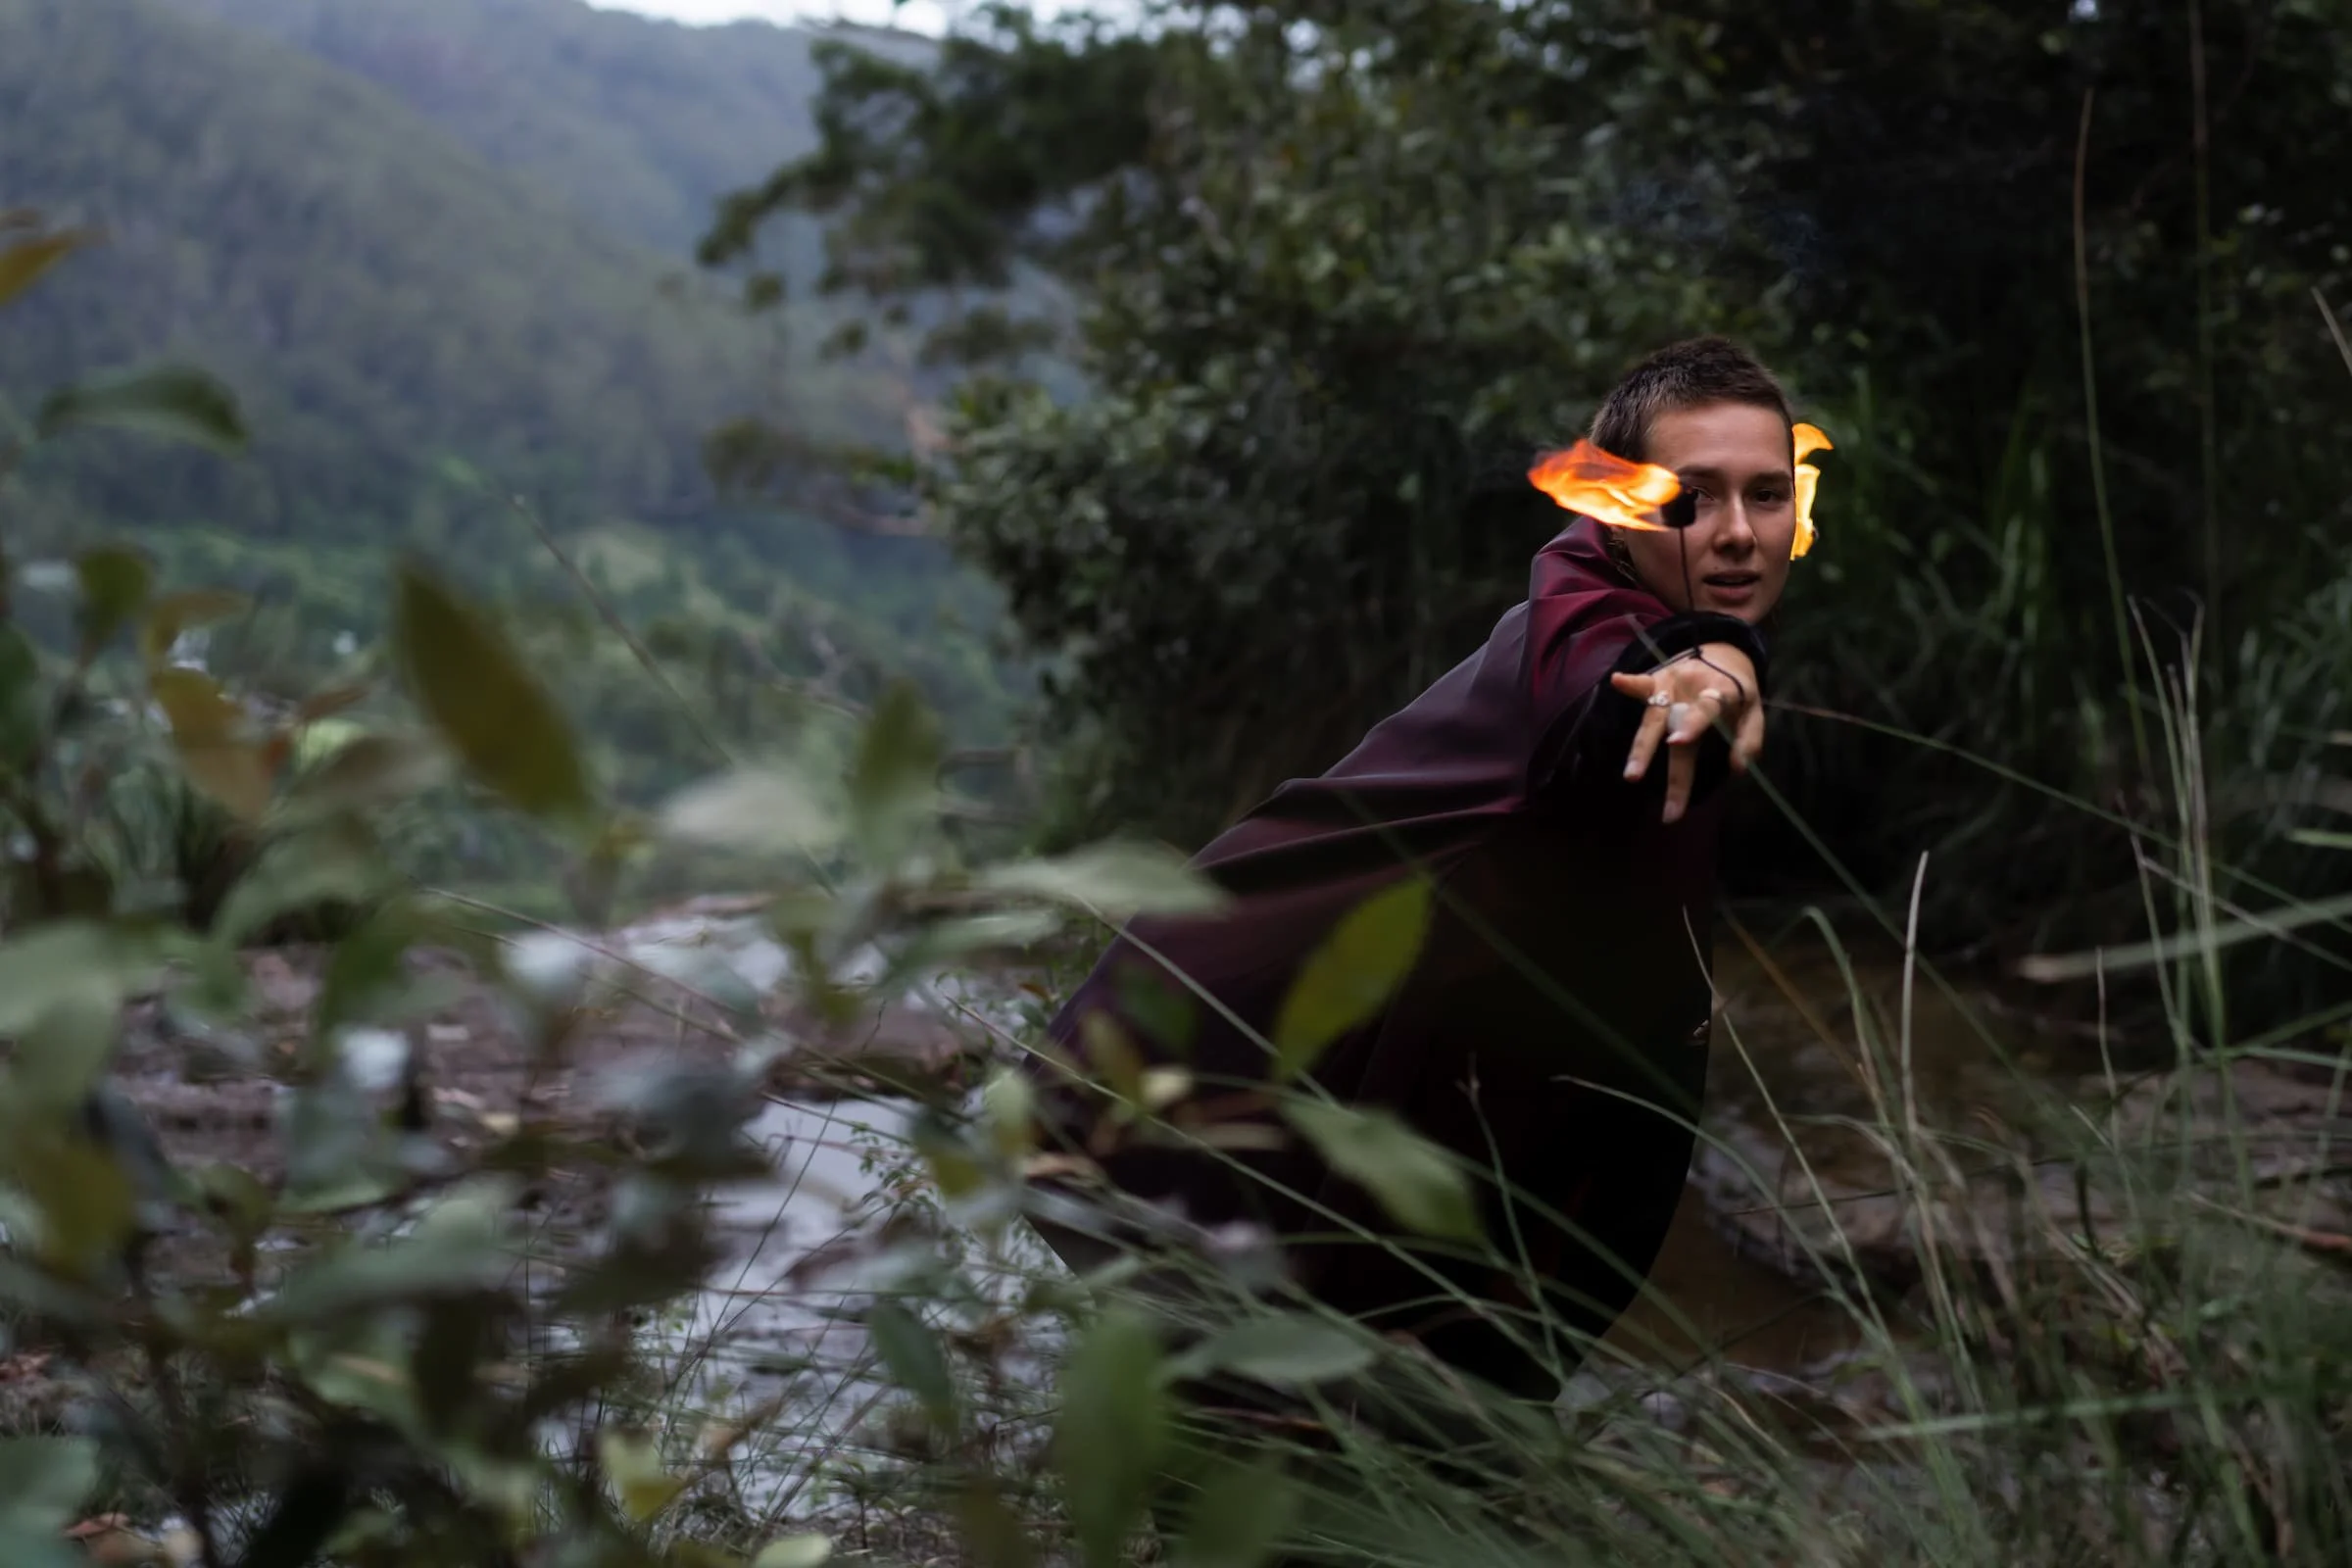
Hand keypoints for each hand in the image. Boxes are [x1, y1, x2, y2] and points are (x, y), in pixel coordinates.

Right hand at [1608, 642, 1764, 823]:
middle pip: (1669, 722)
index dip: (1692, 724)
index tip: (1677, 742)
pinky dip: (1630, 684)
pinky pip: (1642, 685)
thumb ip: (1749, 739)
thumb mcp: (1754, 711)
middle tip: (1637, 779)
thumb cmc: (1737, 692)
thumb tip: (1738, 769)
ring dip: (1640, 747)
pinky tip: (1616, 680)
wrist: (1724, 654)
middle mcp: (1691, 688)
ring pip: (1651, 718)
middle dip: (1652, 752)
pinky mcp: (1656, 681)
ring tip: (1630, 775)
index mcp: (1720, 691)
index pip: (1704, 709)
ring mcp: (1671, 684)